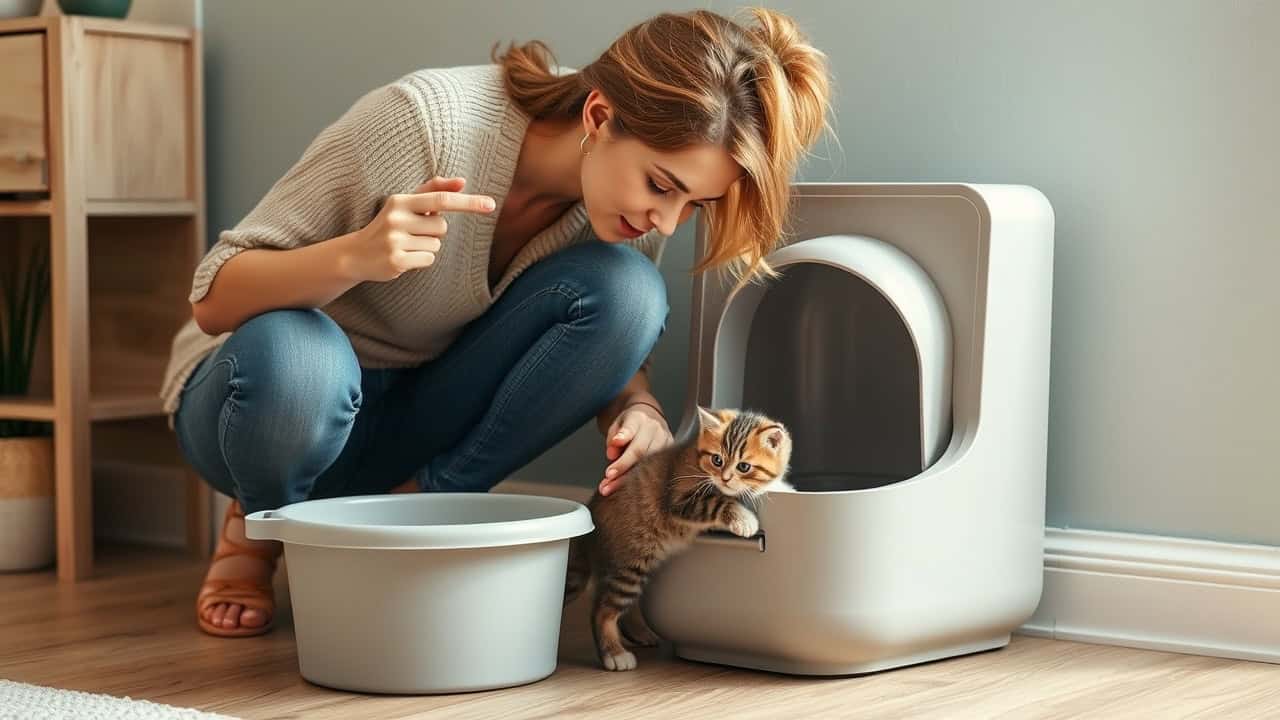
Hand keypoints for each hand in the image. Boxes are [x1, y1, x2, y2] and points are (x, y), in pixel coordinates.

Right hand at [342, 176, 494, 282]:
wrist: (356, 254)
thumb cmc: (389, 226)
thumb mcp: (406, 204)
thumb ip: (433, 191)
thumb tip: (462, 181)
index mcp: (400, 200)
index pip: (441, 200)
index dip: (468, 202)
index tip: (490, 204)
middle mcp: (396, 218)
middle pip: (442, 227)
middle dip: (433, 232)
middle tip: (412, 234)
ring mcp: (395, 240)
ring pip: (436, 245)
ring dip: (426, 247)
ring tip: (405, 245)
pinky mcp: (396, 261)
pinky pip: (428, 260)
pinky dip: (420, 261)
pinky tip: (403, 257)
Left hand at [599, 402, 672, 495]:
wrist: (650, 420)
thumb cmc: (630, 425)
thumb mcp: (617, 425)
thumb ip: (613, 438)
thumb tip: (612, 454)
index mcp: (639, 418)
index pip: (631, 428)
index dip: (623, 438)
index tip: (612, 451)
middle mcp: (655, 429)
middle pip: (640, 451)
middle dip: (622, 467)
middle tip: (607, 479)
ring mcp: (665, 442)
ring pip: (647, 465)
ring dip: (627, 479)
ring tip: (609, 488)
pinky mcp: (671, 455)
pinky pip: (654, 471)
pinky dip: (639, 482)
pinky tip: (626, 490)